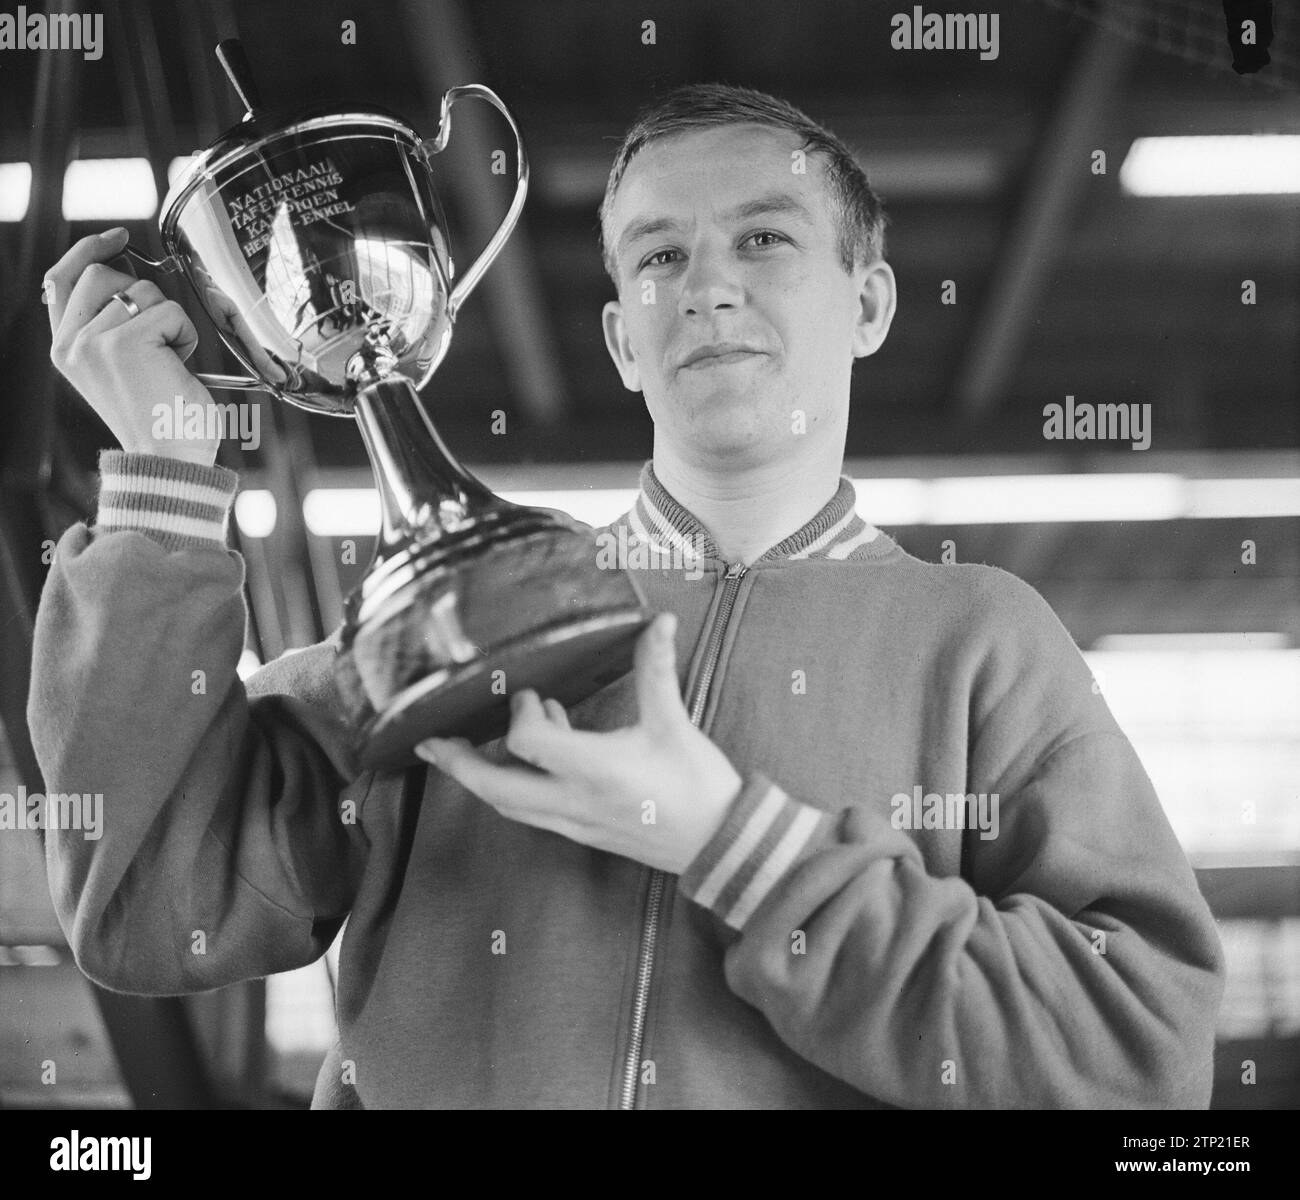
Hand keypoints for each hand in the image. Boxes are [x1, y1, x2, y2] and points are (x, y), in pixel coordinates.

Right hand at [45, 227, 219, 465]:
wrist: (170, 462)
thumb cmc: (162, 421)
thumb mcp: (124, 369)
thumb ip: (111, 327)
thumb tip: (128, 279)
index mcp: (65, 349)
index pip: (61, 280)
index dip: (87, 250)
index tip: (118, 237)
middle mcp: (71, 344)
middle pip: (102, 274)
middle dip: (142, 292)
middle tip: (162, 334)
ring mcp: (94, 342)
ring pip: (143, 291)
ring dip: (170, 321)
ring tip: (171, 362)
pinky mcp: (124, 343)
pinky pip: (170, 311)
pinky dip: (185, 334)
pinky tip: (181, 367)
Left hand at [417, 613, 742, 874]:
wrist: (721, 844)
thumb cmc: (699, 785)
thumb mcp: (674, 722)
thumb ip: (658, 669)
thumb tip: (660, 620)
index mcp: (595, 770)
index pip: (529, 743)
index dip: (520, 715)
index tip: (530, 692)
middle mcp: (574, 801)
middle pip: (494, 788)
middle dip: (456, 764)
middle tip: (429, 740)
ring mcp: (574, 822)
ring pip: (508, 807)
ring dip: (480, 779)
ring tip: (464, 750)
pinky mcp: (582, 832)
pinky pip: (532, 814)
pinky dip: (514, 788)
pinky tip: (531, 758)